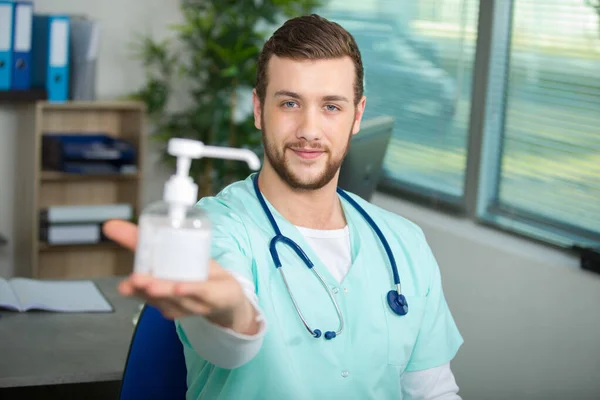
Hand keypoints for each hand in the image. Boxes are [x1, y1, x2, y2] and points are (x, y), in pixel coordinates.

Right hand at [102, 219, 258, 334]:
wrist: (228, 298)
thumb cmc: (194, 276)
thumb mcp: (170, 253)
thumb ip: (140, 240)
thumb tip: (109, 225)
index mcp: (160, 293)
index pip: (144, 291)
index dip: (133, 289)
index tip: (124, 287)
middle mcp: (174, 301)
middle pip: (159, 296)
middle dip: (146, 289)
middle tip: (135, 281)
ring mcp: (193, 300)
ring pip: (178, 295)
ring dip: (165, 289)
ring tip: (153, 284)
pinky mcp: (213, 295)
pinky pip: (201, 292)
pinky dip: (190, 289)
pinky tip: (181, 287)